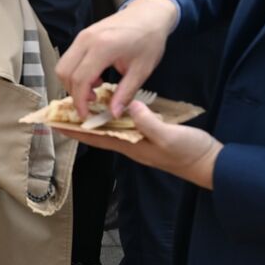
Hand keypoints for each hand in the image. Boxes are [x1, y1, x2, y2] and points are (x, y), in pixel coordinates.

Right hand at [55, 0, 177, 120]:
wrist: (149, 14)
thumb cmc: (149, 39)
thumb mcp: (142, 70)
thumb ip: (126, 93)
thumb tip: (113, 113)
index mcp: (103, 47)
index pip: (80, 79)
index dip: (80, 101)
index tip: (86, 115)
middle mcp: (86, 40)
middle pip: (64, 72)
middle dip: (74, 92)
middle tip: (92, 102)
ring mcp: (82, 36)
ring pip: (63, 65)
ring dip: (74, 82)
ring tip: (95, 88)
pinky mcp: (82, 36)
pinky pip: (70, 58)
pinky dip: (76, 72)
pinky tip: (96, 76)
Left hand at [71, 101, 221, 189]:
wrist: (211, 162)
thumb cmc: (189, 152)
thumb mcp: (168, 136)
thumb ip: (148, 122)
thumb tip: (129, 106)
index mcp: (130, 146)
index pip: (94, 138)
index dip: (74, 130)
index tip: (53, 123)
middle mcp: (130, 144)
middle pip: (98, 133)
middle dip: (79, 122)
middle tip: (60, 108)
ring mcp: (140, 141)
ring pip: (110, 128)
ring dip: (95, 117)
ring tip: (81, 102)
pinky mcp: (150, 134)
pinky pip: (125, 123)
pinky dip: (115, 114)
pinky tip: (114, 104)